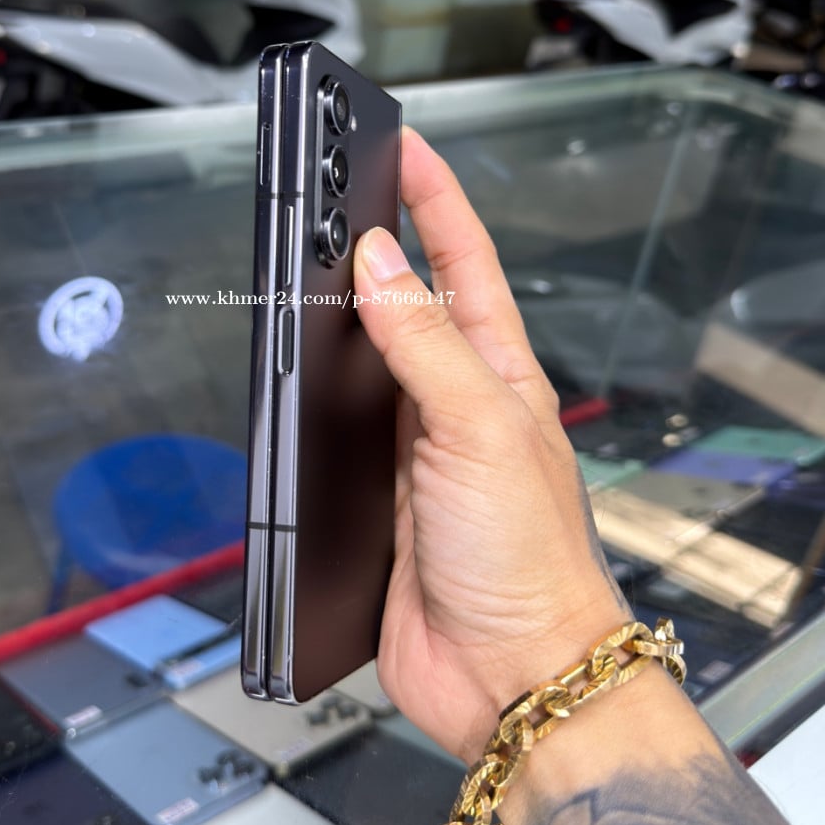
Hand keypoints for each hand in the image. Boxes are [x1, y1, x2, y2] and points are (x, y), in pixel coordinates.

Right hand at [353, 127, 628, 763]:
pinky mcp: (381, 499)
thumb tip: (377, 265)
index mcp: (499, 374)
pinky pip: (341, 428)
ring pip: (371, 361)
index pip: (465, 263)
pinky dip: (316, 395)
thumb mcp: (479, 428)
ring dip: (344, 314)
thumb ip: (425, 344)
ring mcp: (418, 451)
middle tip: (344, 193)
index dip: (436, 202)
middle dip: (381, 243)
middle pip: (413, 304)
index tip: (407, 150)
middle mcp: (458, 404)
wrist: (511, 674)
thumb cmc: (526, 558)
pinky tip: (298, 381)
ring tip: (312, 265)